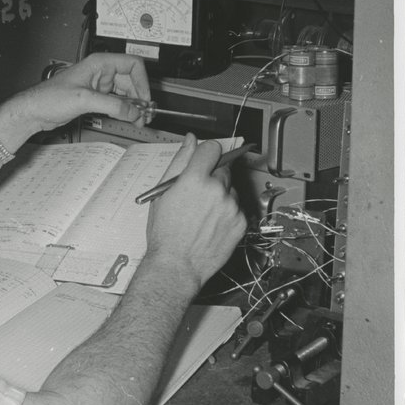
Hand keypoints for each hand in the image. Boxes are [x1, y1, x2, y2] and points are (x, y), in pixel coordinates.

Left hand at [6, 53, 151, 135]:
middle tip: (144, 115)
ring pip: (125, 94)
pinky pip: (117, 102)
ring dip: (134, 106)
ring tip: (139, 120)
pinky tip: (128, 118)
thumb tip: (133, 111)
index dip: (142, 81)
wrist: (35, 110)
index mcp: (99, 63)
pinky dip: (124, 111)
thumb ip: (111, 105)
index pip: (132, 64)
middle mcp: (101, 72)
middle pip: (132, 81)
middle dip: (140, 98)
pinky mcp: (96, 98)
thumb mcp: (84, 99)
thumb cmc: (49, 97)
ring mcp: (99, 86)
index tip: (145, 98)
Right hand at [145, 134, 246, 287]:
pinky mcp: (241, 221)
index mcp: (195, 179)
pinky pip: (237, 207)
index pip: (212, 148)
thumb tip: (190, 140)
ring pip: (230, 189)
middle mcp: (217, 189)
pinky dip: (227, 212)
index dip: (206, 154)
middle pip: (223, 168)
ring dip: (220, 194)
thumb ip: (179, 161)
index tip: (203, 160)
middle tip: (198, 193)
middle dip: (212, 176)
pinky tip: (212, 223)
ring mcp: (232, 206)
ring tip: (203, 213)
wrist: (177, 264)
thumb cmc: (165, 232)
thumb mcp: (162, 192)